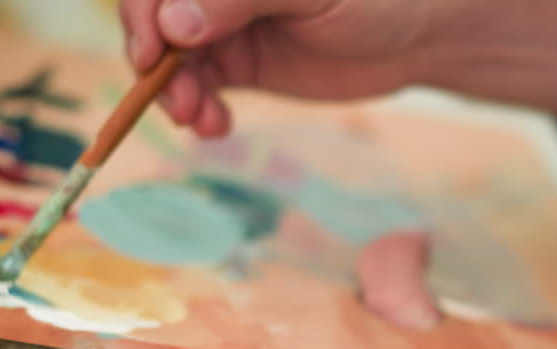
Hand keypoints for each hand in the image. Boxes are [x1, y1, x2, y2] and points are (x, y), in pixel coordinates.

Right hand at [120, 0, 437, 135]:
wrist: (413, 37)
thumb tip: (173, 24)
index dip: (143, 14)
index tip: (153, 54)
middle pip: (153, 19)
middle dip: (156, 64)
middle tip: (179, 104)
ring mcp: (221, 24)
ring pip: (169, 59)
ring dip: (174, 93)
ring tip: (202, 120)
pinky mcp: (236, 64)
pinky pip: (196, 87)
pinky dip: (197, 109)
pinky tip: (215, 126)